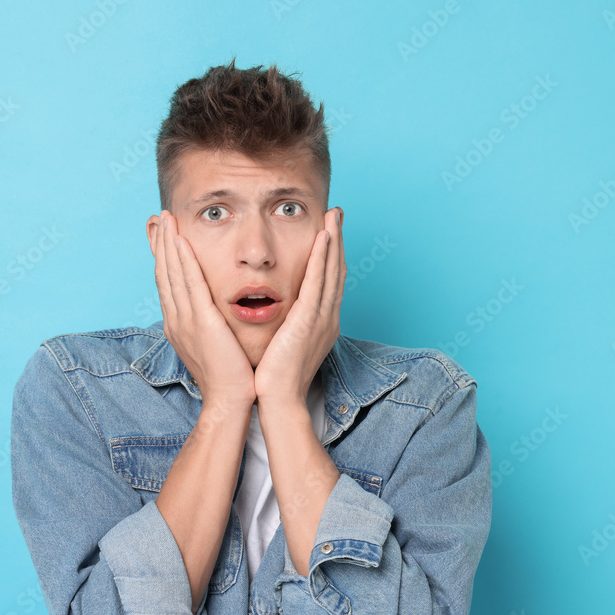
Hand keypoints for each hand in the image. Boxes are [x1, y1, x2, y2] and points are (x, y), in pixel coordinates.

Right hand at [153, 210, 256, 406]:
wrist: (229, 401)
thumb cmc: (230, 376)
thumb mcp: (215, 345)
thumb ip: (212, 325)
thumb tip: (215, 313)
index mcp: (180, 325)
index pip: (168, 284)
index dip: (164, 258)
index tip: (163, 236)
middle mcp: (177, 319)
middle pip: (164, 274)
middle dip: (161, 244)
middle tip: (159, 218)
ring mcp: (186, 320)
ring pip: (173, 274)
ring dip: (169, 244)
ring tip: (166, 219)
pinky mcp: (200, 321)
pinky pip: (190, 284)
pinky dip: (183, 260)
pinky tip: (182, 241)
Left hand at [254, 207, 344, 403]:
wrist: (278, 400)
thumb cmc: (277, 377)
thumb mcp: (286, 344)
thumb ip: (288, 325)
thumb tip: (281, 315)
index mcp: (322, 323)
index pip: (328, 281)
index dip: (330, 255)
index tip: (328, 232)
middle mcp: (328, 317)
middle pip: (336, 270)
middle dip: (337, 240)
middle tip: (337, 213)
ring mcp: (322, 318)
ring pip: (331, 271)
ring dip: (334, 240)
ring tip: (334, 215)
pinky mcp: (309, 321)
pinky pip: (318, 283)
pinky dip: (322, 258)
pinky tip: (323, 237)